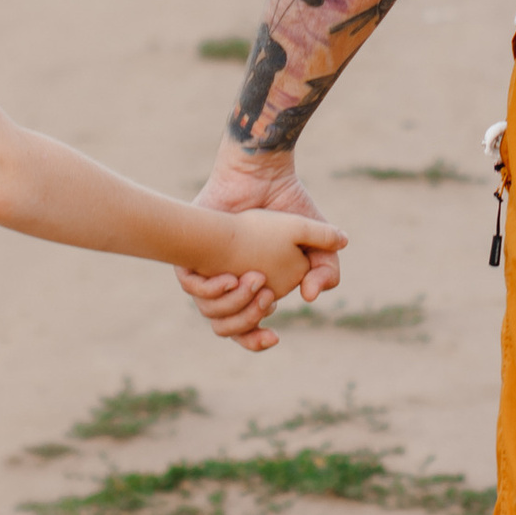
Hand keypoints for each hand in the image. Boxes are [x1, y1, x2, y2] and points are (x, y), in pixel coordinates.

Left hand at [179, 176, 341, 356]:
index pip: (245, 329)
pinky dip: (209, 289)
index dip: (256, 340)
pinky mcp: (190, 253)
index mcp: (252, 287)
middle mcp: (227, 284)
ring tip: (256, 282)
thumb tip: (311, 296)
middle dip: (246, 322)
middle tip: (266, 299)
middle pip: (226, 326)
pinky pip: (190, 284)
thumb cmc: (287, 204)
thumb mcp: (316, 240)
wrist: (262, 174)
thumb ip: (326, 268)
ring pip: (208, 309)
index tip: (274, 337)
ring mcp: (207, 270)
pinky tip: (230, 278)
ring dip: (233, 305)